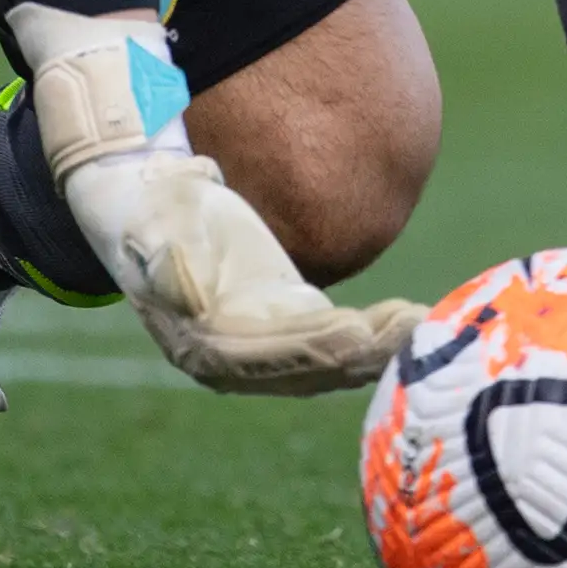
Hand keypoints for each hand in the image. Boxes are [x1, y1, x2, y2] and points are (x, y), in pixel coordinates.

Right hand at [11, 4, 418, 396]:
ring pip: (328, 360)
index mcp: (199, 345)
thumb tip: (191, 299)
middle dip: (358, 353)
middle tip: (407, 334)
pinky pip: (335, 340)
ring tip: (422, 330)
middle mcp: (233, 362)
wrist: (144, 201)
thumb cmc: (147, 211)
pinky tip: (413, 324)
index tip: (354, 334)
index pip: (262, 355)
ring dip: (376, 350)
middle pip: (305, 365)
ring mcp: (263, 348)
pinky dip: (373, 336)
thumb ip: (170, 263)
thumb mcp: (149, 229)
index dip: (308, 347)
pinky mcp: (286, 323)